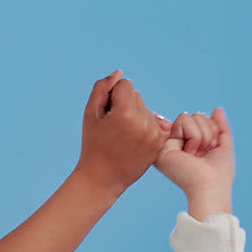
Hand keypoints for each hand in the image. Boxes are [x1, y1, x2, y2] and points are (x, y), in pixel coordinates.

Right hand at [75, 70, 168, 195]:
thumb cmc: (93, 144)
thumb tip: (120, 73)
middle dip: (124, 105)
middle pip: (137, 96)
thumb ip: (102, 88)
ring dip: (135, 116)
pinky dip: (145, 126)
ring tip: (122, 135)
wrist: (104, 177)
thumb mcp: (90, 114)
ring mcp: (155, 133)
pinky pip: (155, 121)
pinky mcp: (161, 142)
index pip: (125, 85)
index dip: (112, 97)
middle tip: (113, 127)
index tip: (106, 114)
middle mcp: (144, 122)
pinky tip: (134, 139)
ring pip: (146, 109)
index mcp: (126, 113)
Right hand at [156, 108, 233, 218]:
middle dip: (207, 132)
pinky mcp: (164, 144)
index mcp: (192, 143)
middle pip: (196, 116)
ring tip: (197, 154)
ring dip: (201, 135)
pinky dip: (193, 136)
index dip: (212, 130)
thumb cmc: (219, 173)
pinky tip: (189, 153)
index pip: (202, 120)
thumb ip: (221, 126)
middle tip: (204, 152)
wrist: (210, 186)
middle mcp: (179, 142)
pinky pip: (182, 121)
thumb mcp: (224, 145)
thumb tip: (217, 109)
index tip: (212, 148)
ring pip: (188, 116)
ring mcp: (170, 143)